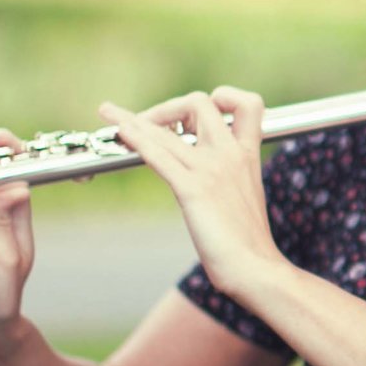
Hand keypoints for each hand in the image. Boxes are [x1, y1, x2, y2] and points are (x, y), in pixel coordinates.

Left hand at [98, 85, 284, 292]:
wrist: (256, 268)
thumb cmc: (250, 243)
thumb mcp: (245, 198)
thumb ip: (230, 179)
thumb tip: (210, 180)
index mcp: (247, 155)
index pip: (248, 103)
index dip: (223, 97)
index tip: (196, 116)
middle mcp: (230, 154)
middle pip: (199, 103)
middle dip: (169, 109)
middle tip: (150, 126)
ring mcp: (211, 169)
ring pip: (167, 128)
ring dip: (133, 119)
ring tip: (109, 113)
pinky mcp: (193, 190)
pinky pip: (158, 155)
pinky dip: (135, 139)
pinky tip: (119, 131)